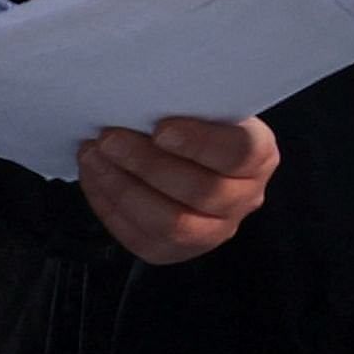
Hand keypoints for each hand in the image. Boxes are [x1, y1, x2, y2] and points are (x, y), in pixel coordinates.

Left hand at [79, 115, 279, 264]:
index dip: (200, 143)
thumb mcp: (204, 106)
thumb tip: (142, 101)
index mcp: (259, 155)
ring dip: (123, 188)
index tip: (161, 128)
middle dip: (147, 164)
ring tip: (94, 157)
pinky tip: (94, 178)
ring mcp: (213, 231)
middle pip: (201, 191)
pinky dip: (110, 206)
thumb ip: (186, 105)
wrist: (190, 157)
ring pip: (171, 224)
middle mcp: (244, 198)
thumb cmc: (194, 122)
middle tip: (109, 138)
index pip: (239, 153)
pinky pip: (141, 238)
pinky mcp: (175, 252)